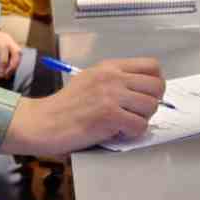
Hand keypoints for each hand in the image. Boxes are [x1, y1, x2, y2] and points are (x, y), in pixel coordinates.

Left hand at [0, 21, 20, 80]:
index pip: (4, 51)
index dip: (3, 64)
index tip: (0, 74)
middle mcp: (7, 40)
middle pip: (17, 54)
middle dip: (12, 67)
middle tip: (2, 76)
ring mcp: (10, 43)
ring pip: (17, 57)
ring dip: (10, 69)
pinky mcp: (10, 48)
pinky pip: (13, 59)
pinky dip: (7, 67)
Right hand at [2, 57, 165, 157]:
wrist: (42, 122)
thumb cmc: (66, 106)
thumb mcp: (91, 80)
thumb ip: (116, 80)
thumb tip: (144, 91)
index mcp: (110, 67)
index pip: (152, 66)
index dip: (155, 83)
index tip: (145, 95)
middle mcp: (113, 77)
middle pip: (157, 87)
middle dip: (151, 103)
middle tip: (135, 113)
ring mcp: (112, 95)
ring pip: (151, 107)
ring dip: (141, 119)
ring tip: (124, 124)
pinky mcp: (109, 115)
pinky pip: (140, 126)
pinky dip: (132, 133)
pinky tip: (116, 132)